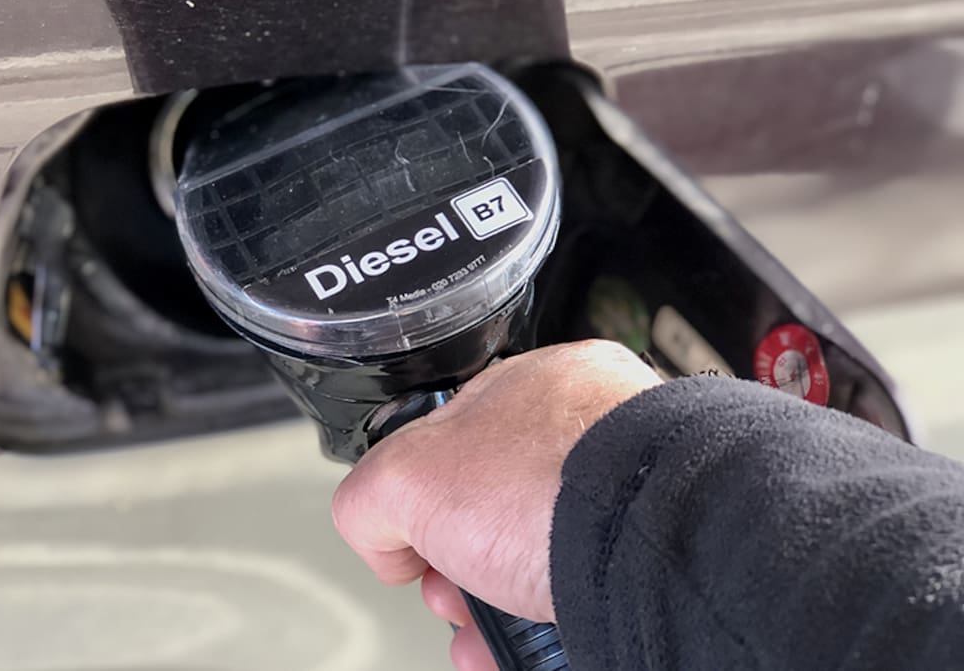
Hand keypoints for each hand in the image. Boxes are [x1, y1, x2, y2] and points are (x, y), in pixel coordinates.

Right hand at [331, 340, 661, 669]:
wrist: (662, 546)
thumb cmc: (561, 486)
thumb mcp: (407, 475)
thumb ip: (370, 494)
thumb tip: (381, 536)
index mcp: (534, 389)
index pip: (453, 442)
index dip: (420, 503)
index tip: (417, 547)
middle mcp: (589, 439)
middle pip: (494, 514)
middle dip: (458, 571)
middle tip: (456, 595)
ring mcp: (626, 501)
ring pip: (540, 565)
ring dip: (498, 614)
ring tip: (488, 641)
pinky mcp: (651, 559)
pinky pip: (587, 599)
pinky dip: (550, 634)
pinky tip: (530, 652)